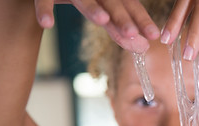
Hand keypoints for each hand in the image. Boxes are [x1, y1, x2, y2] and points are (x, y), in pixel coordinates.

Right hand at [34, 0, 159, 52]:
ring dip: (92, 8)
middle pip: (110, 2)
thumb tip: (143, 47)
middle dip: (122, 17)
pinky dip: (44, 9)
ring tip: (103, 20)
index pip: (129, 6)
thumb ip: (119, 29)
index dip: (141, 19)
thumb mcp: (103, 12)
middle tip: (132, 32)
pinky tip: (47, 24)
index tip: (154, 35)